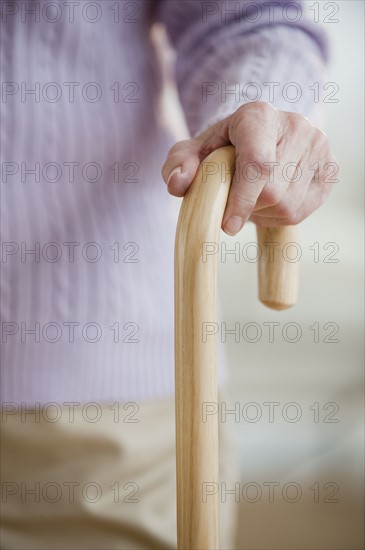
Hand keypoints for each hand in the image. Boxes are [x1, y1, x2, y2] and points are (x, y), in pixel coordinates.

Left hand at [162, 102, 336, 234]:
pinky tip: (273, 198)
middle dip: (248, 206)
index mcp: (258, 116)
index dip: (242, 200)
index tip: (228, 227)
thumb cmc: (224, 146)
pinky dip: (282, 214)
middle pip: (271, 192)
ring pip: (287, 205)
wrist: (264, 133)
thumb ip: (178, 164)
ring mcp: (318, 147)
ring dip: (264, 213)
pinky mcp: (330, 168)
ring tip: (255, 195)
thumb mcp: (195, 151)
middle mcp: (296, 126)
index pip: (257, 164)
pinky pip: (303, 210)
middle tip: (236, 197)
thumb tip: (177, 184)